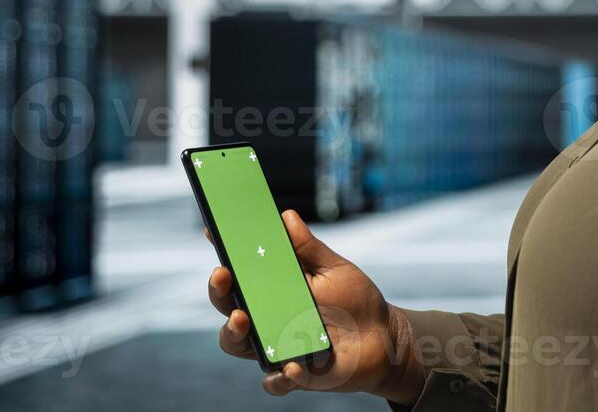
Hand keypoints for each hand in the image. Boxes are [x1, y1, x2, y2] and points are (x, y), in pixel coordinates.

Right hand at [206, 210, 425, 402]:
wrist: (383, 336)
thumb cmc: (354, 299)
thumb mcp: (334, 269)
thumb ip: (309, 248)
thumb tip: (286, 216)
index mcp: (273, 292)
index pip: (239, 275)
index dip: (224, 254)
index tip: (214, 232)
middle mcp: (267, 319)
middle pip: (229, 307)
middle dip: (219, 291)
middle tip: (222, 275)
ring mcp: (276, 347)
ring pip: (238, 345)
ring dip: (234, 333)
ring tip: (242, 319)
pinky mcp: (294, 375)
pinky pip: (276, 381)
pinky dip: (280, 377)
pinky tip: (293, 366)